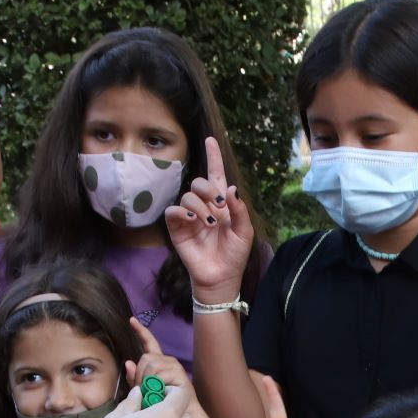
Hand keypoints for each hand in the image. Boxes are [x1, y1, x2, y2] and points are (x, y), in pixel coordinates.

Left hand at [126, 317, 192, 401]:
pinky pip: (159, 375)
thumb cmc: (162, 403)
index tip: (131, 320)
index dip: (140, 331)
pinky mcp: (179, 373)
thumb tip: (128, 362)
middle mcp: (167, 360)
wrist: (182, 415)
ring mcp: (174, 365)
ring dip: (146, 381)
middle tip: (142, 390)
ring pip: (151, 365)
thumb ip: (135, 378)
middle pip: (145, 357)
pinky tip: (161, 392)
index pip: (149, 342)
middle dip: (139, 375)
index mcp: (158, 361)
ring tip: (151, 393)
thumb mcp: (145, 390)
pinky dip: (155, 385)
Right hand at [166, 137, 254, 301]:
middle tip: (218, 206)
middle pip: (199, 182)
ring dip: (200, 207)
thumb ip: (239, 209)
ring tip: (209, 224)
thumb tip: (230, 188)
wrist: (221, 277)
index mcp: (221, 203)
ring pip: (187, 196)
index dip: (213, 156)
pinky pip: (173, 211)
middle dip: (207, 190)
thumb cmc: (234, 255)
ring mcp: (189, 217)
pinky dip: (182, 213)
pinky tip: (193, 221)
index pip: (216, 175)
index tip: (210, 140)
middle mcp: (204, 206)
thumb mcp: (244, 231)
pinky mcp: (177, 228)